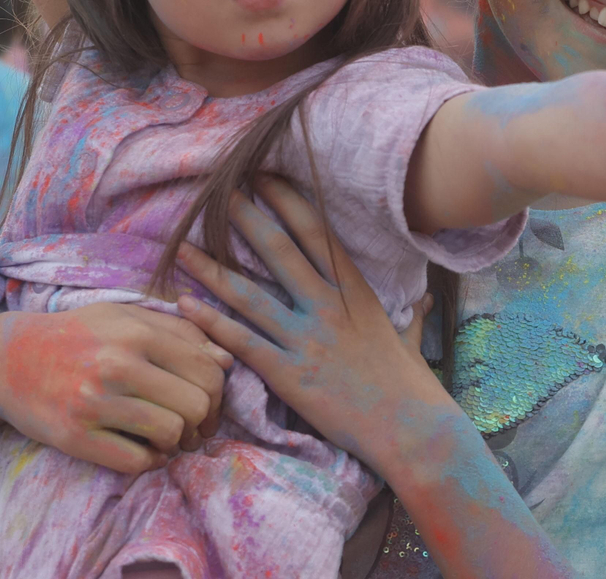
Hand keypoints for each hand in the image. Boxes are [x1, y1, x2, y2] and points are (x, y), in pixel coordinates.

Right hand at [0, 303, 231, 476]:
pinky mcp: (74, 436)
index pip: (207, 370)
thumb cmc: (76, 335)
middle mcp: (117, 365)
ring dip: (175, 442)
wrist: (6, 359)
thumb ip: (179, 333)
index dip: (218, 394)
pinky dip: (149, 461)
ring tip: (165, 437)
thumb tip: (227, 361)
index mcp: (136, 332)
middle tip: (190, 426)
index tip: (207, 404)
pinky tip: (142, 450)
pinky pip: (136, 461)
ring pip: (170, 435)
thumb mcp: (126, 317)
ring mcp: (94, 402)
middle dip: (201, 421)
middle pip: (195, 405)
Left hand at [173, 177, 448, 475]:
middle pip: (278, 250)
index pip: (317, 234)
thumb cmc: (410, 385)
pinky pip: (243, 342)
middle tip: (217, 192)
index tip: (264, 177)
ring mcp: (307, 339)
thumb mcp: (408, 338)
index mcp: (355, 291)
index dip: (288, 202)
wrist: (411, 427)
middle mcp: (328, 306)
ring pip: (250, 294)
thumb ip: (410, 313)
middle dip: (245, 218)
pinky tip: (187, 306)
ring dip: (212, 268)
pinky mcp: (290, 375)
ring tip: (183, 246)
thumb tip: (423, 298)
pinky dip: (212, 323)